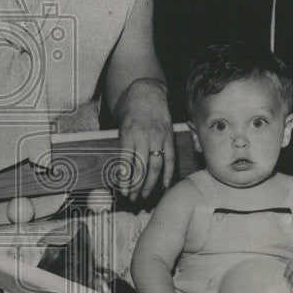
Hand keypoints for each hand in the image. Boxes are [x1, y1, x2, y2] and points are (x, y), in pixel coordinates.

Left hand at [115, 78, 174, 200]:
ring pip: (155, 166)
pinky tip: (164, 185)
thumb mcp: (122, 128)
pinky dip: (168, 173)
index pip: (127, 162)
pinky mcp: (168, 137)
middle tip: (133, 198)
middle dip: (137, 186)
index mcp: (128, 135)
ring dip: (150, 183)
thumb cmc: (131, 113)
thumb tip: (123, 173)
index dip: (125, 179)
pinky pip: (170, 158)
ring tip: (145, 195)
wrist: (147, 94)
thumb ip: (124, 148)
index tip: (123, 191)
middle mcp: (144, 137)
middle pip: (141, 167)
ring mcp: (158, 137)